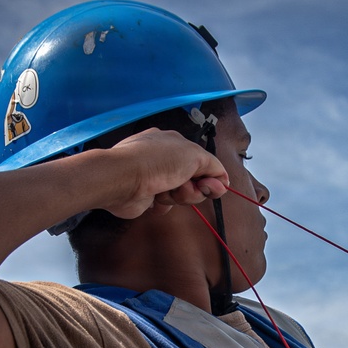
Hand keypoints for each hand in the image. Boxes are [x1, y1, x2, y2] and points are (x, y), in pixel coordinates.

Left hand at [100, 128, 229, 217]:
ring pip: (181, 194)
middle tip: (187, 187)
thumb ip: (213, 166)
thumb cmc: (155, 161)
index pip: (203, 161)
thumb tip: (223, 179)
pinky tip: (155, 198)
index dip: (211, 176)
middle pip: (194, 180)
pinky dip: (164, 204)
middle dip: (194, 188)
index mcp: (175, 143)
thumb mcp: (195, 156)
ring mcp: (155, 177)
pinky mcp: (147, 195)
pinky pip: (166, 205)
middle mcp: (164, 158)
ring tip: (166, 190)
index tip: (215, 186)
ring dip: (178, 196)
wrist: (125, 179)